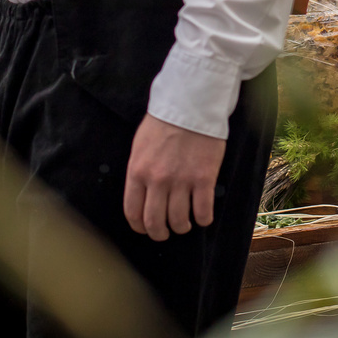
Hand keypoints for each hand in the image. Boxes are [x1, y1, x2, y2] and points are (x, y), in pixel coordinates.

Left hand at [123, 114, 225, 241]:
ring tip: (185, 222)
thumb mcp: (140, 145)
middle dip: (160, 233)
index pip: (133, 212)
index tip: (146, 229)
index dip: (140, 227)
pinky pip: (203, 212)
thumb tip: (142, 195)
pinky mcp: (204, 179)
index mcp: (138, 172)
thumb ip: (139, 172)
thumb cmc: (164, 121)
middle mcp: (157, 180)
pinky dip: (203, 219)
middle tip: (166, 232)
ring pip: (179, 221)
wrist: (190, 104)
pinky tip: (203, 216)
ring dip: (182, 226)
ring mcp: (181, 181)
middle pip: (154, 223)